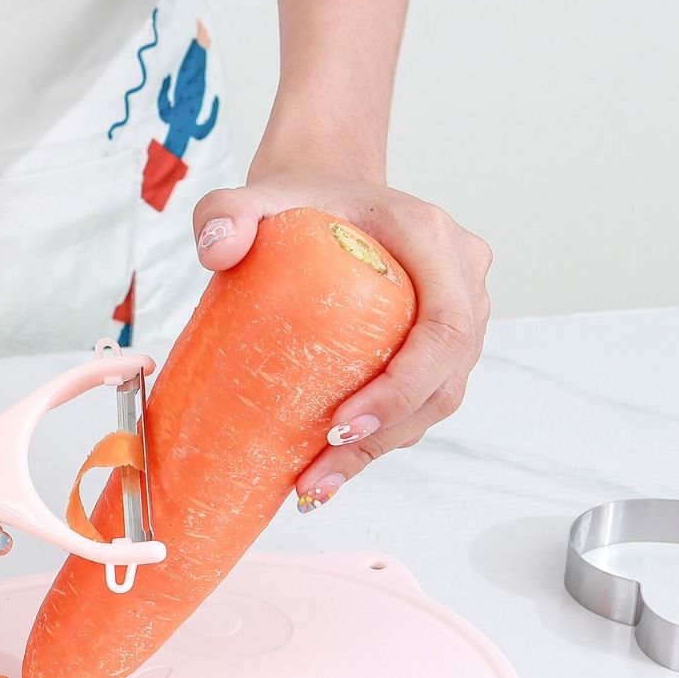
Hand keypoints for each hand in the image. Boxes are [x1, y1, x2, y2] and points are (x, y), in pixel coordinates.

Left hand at [191, 165, 490, 508]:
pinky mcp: (443, 345)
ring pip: (440, 399)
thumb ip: (226, 210)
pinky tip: (331, 466)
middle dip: (386, 434)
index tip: (342, 422)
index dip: (405, 385)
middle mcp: (462, 276)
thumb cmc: (301, 200)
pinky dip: (383, 438)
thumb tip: (217, 251)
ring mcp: (461, 313)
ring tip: (317, 481)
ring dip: (383, 448)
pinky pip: (424, 400)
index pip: (445, 325)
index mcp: (431, 237)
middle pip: (446, 377)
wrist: (328, 196)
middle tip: (319, 469)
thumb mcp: (256, 196)